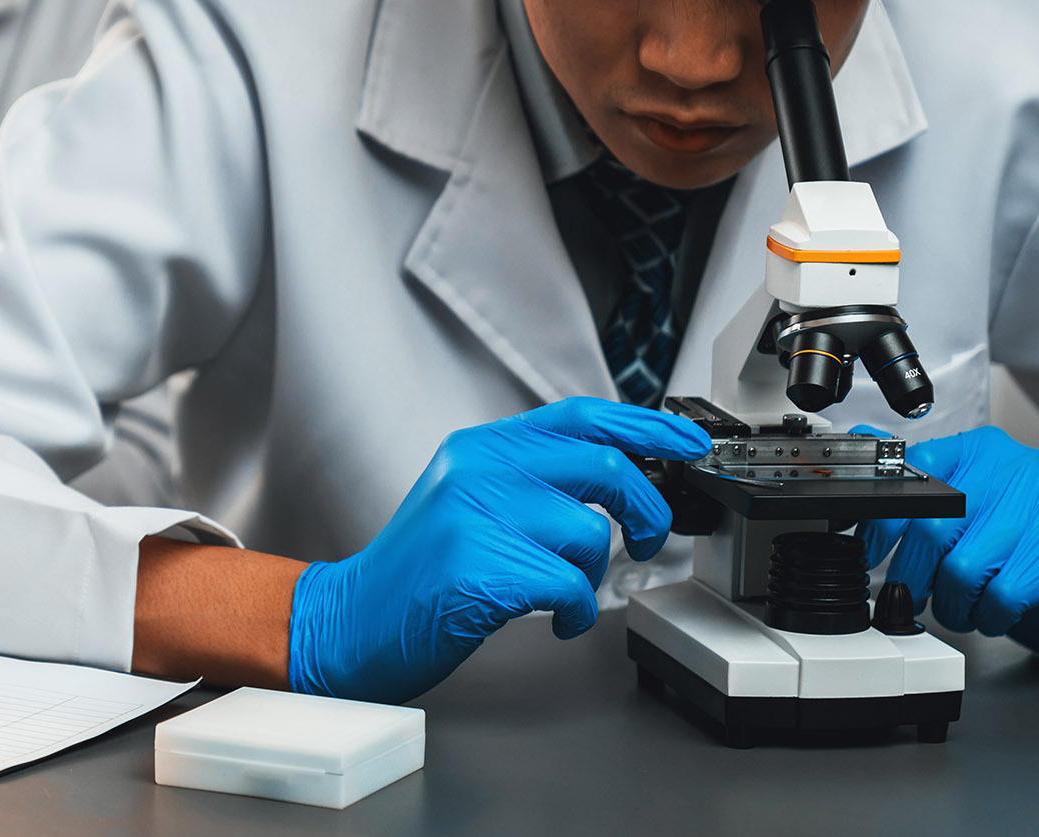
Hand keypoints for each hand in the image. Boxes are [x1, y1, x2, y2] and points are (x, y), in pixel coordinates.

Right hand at [287, 397, 711, 702]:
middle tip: (647, 536)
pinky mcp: (478, 568)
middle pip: (602, 467)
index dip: (647, 428)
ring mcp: (475, 516)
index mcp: (483, 447)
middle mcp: (480, 470)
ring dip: (594, 573)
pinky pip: (568, 583)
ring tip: (566, 591)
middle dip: (645, 508)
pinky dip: (576, 609)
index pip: (583, 417)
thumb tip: (619, 476)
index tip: (689, 443)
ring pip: (588, 533)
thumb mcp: (471, 499)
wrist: (350, 622)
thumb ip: (534, 478)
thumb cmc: (421, 571)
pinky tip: (556, 617)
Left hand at [855, 426, 1038, 654]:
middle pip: (932, 527)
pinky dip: (987, 616)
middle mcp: (1015, 469)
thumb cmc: (1019, 542)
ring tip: (962, 606)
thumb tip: (856, 439)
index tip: (870, 552)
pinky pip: (999, 596)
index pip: (914, 474)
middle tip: (912, 593)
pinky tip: (994, 613)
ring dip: (952, 603)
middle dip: (913, 573)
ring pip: (962, 569)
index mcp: (982, 449)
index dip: (881, 520)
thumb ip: (916, 479)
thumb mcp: (967, 503)